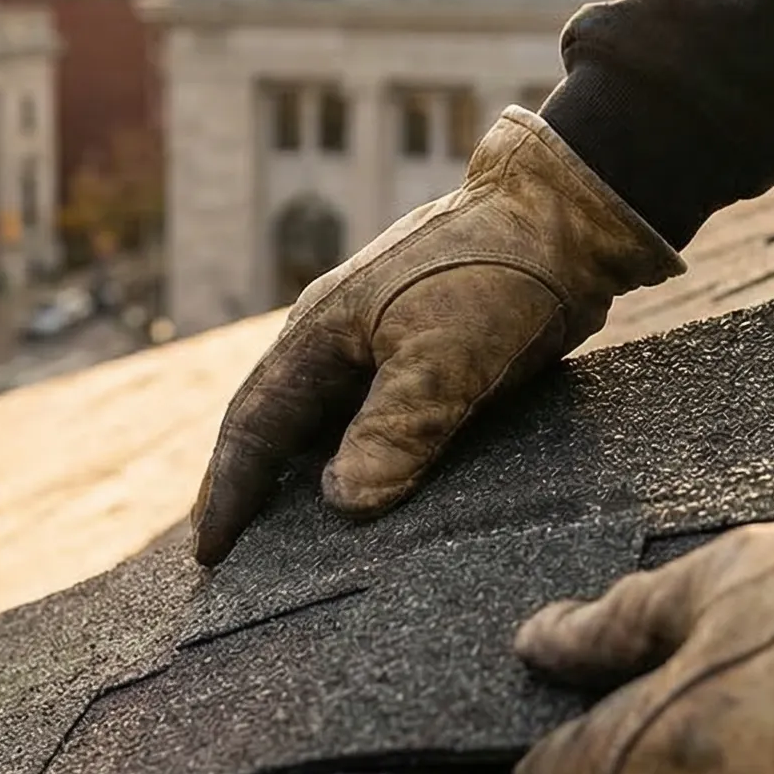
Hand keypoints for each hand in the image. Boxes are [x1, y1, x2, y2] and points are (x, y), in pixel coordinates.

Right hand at [191, 107, 683, 565]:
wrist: (565, 218)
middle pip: (278, 428)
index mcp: (319, 333)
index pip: (254, 425)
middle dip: (252, 489)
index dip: (229, 492)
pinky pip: (376, 421)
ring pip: (326, 425)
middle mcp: (338, 340)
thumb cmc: (496, 276)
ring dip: (305, 479)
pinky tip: (373, 497)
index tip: (208, 552)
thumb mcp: (443, 359)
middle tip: (232, 555)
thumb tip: (342, 504)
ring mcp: (380, 346)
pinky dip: (360, 462)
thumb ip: (392, 432)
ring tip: (294, 540)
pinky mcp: (426, 357)